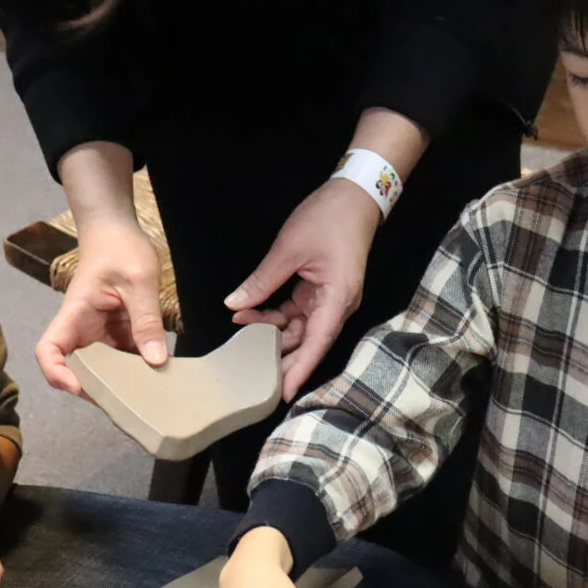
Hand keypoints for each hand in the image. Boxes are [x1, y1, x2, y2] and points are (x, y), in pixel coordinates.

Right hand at [36, 218, 167, 394]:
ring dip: (120, 384)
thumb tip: (155, 360)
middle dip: (96, 389)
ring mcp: (99, 335)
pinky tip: (158, 378)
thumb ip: (146, 320)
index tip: (79, 387)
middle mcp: (82, 330)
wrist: (117, 230)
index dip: (57, 374)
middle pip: (75, 370)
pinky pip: (123, 360)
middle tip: (126, 403)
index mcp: (75, 315)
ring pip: (102, 370)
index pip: (48, 351)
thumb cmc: (120, 247)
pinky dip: (137, 371)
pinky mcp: (117, 335)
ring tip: (146, 396)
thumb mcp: (139, 280)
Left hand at [225, 177, 380, 399]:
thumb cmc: (328, 218)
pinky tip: (250, 312)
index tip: (283, 392)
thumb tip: (234, 304)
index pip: (317, 343)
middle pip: (308, 342)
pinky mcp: (320, 292)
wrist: (354, 195)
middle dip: (280, 357)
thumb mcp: (289, 249)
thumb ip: (262, 280)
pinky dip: (275, 315)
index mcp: (337, 299)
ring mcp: (329, 300)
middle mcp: (337, 306)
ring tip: (240, 330)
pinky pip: (297, 313)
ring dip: (271, 331)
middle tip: (252, 375)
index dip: (299, 369)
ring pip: (299, 329)